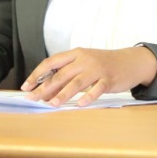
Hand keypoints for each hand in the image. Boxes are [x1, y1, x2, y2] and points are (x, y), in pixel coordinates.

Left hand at [20, 46, 156, 105]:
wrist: (130, 61)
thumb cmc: (104, 64)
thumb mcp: (85, 62)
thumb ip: (67, 72)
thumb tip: (46, 89)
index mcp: (76, 53)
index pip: (51, 62)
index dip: (37, 74)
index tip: (26, 86)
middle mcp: (85, 59)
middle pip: (61, 74)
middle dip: (45, 88)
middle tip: (33, 99)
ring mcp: (97, 69)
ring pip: (76, 82)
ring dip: (63, 94)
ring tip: (52, 104)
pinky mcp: (109, 79)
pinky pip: (97, 89)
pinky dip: (88, 96)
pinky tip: (81, 104)